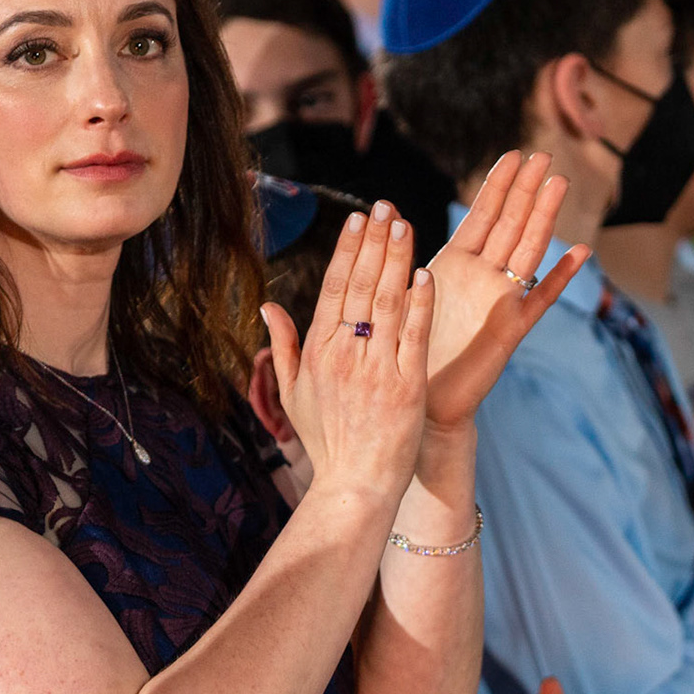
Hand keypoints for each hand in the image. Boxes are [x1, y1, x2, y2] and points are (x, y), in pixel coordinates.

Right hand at [262, 201, 430, 509]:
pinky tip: (426, 275)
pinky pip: (414, 336)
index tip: (358, 220)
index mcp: (317, 352)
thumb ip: (282, 346)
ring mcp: (376, 368)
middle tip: (386, 207)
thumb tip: (268, 305)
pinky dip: (419, 304)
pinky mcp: (406, 386)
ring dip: (398, 260)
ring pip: (388, 302)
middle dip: (375, 242)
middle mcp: (344, 354)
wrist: (354, 487)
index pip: (334, 288)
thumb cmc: (326, 442)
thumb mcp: (293, 394)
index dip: (348, 250)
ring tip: (406, 226)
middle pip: (361, 286)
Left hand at [423, 152, 589, 437]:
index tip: (513, 154)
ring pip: (527, 250)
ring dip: (544, 217)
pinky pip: (539, 299)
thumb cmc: (407, 350)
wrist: (421, 401)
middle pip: (510, 223)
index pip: (481, 215)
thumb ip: (404, 256)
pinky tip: (579, 252)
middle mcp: (483, 277)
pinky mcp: (511, 330)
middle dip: (526, 188)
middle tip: (545, 154)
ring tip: (560, 183)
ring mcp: (501, 301)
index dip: (497, 185)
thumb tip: (391, 214)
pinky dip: (560, 277)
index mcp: (456, 265)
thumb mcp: (404, 293)